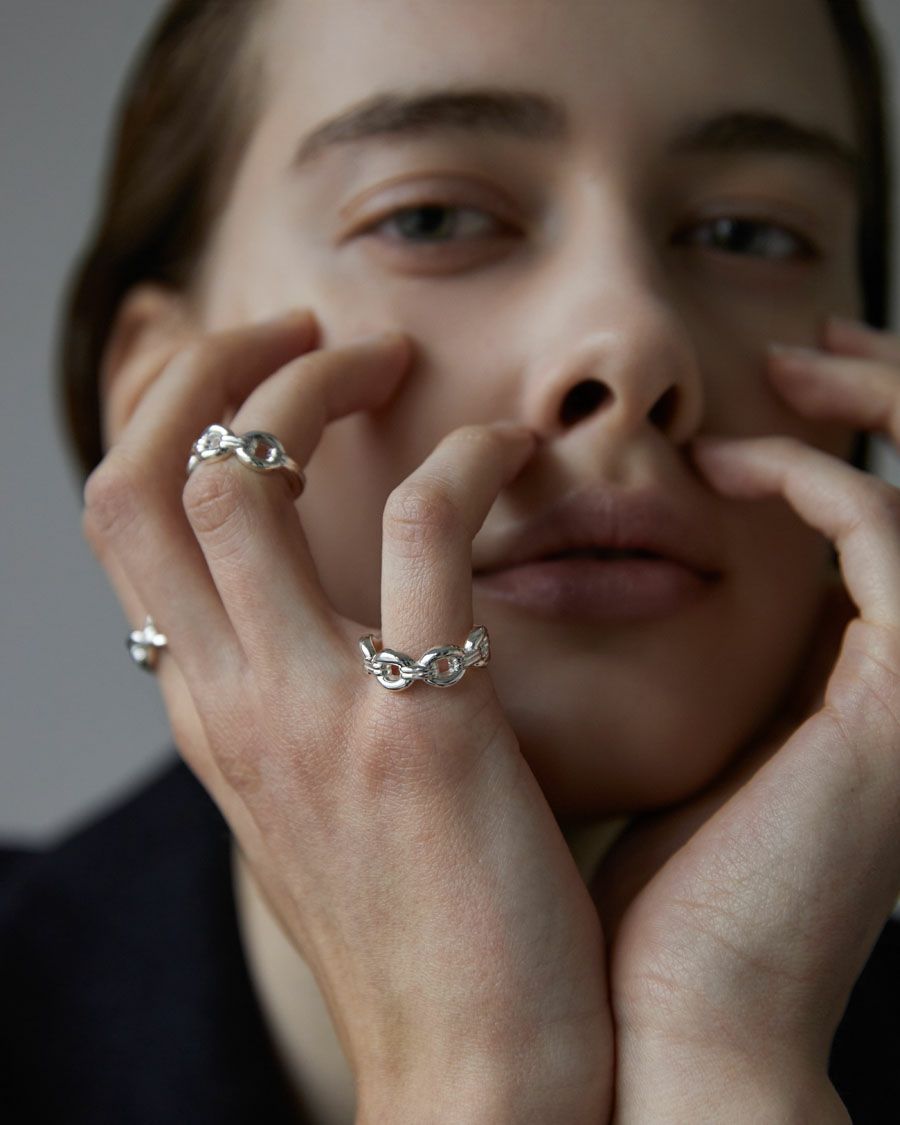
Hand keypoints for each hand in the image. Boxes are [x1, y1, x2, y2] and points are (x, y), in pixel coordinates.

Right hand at [83, 307, 611, 1121]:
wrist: (470, 1070)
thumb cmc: (412, 922)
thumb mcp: (311, 794)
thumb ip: (288, 688)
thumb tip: (304, 594)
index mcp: (202, 711)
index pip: (123, 516)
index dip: (168, 408)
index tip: (249, 361)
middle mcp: (227, 701)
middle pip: (144, 474)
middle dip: (213, 364)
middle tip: (305, 328)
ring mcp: (310, 712)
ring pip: (247, 476)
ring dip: (315, 382)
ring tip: (389, 360)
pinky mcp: (420, 729)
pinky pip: (426, 529)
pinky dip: (469, 459)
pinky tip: (513, 453)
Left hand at [590, 315, 899, 1121]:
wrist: (654, 1029)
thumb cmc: (626, 905)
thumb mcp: (656, 754)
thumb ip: (675, 672)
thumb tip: (581, 583)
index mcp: (848, 704)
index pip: (882, 540)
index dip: (839, 450)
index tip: (763, 399)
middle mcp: (899, 693)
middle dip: (883, 406)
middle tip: (805, 351)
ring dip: (865, 416)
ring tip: (787, 368)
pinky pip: (887, 540)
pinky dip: (815, 482)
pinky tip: (727, 468)